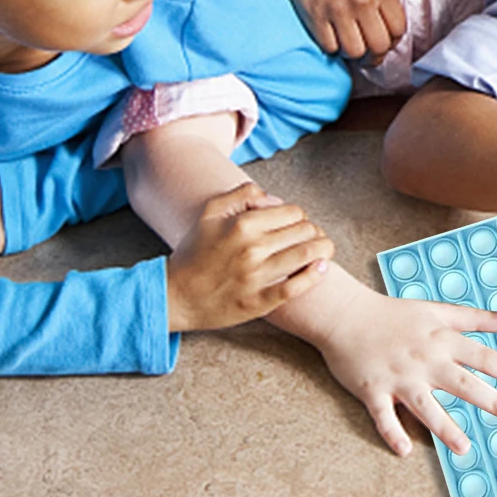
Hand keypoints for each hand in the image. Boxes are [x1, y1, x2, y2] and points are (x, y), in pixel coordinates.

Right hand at [164, 181, 333, 330]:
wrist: (173, 296)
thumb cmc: (193, 252)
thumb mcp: (210, 213)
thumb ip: (242, 194)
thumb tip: (274, 199)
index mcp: (243, 225)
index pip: (293, 212)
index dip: (299, 216)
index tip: (296, 224)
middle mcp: (252, 249)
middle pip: (305, 231)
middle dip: (313, 231)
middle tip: (312, 237)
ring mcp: (256, 277)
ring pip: (308, 254)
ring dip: (323, 249)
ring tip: (324, 250)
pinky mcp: (258, 302)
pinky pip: (296, 287)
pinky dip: (315, 275)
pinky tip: (322, 269)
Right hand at [267, 0, 405, 60]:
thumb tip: (385, 18)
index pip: (398, 29)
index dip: (394, 38)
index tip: (386, 37)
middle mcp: (363, 1)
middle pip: (379, 46)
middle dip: (377, 52)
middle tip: (371, 49)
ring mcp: (337, 10)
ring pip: (355, 52)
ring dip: (355, 52)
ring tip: (351, 44)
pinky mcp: (313, 15)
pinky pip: (328, 46)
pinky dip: (332, 47)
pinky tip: (332, 36)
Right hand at [313, 288, 496, 456]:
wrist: (346, 315)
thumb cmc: (395, 314)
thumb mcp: (437, 311)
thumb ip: (474, 318)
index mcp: (442, 340)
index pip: (483, 357)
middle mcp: (425, 360)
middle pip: (464, 383)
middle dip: (493, 401)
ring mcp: (399, 377)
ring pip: (426, 406)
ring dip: (445, 428)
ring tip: (465, 448)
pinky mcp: (372, 390)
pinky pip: (384, 416)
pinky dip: (392, 433)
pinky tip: (405, 450)